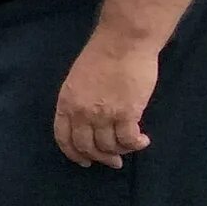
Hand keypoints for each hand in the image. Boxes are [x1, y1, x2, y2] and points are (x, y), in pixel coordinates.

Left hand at [53, 25, 158, 168]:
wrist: (123, 43)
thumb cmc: (102, 55)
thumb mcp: (77, 80)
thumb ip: (79, 102)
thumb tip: (89, 122)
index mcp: (66, 103)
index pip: (63, 137)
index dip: (74, 153)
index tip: (85, 161)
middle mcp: (82, 113)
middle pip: (87, 146)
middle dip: (100, 158)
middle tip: (113, 162)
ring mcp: (104, 115)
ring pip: (109, 146)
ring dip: (121, 152)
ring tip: (131, 147)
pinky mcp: (127, 113)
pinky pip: (128, 140)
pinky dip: (136, 144)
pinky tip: (142, 140)